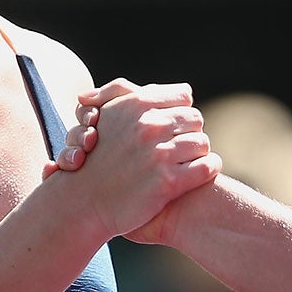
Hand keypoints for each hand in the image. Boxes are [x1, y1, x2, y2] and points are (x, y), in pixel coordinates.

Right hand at [43, 80, 218, 240]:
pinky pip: (207, 167)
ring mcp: (159, 154)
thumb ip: (125, 92)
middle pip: (195, 118)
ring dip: (197, 152)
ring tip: (186, 160)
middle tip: (179, 144)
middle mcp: (149, 125)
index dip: (179, 109)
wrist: (83, 201)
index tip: (172, 124)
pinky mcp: (168, 182)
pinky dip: (208, 168)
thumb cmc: (95, 156)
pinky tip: (198, 173)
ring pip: (203, 142)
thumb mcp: (103, 114)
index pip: (183, 95)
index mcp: (136, 104)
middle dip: (188, 131)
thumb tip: (176, 91)